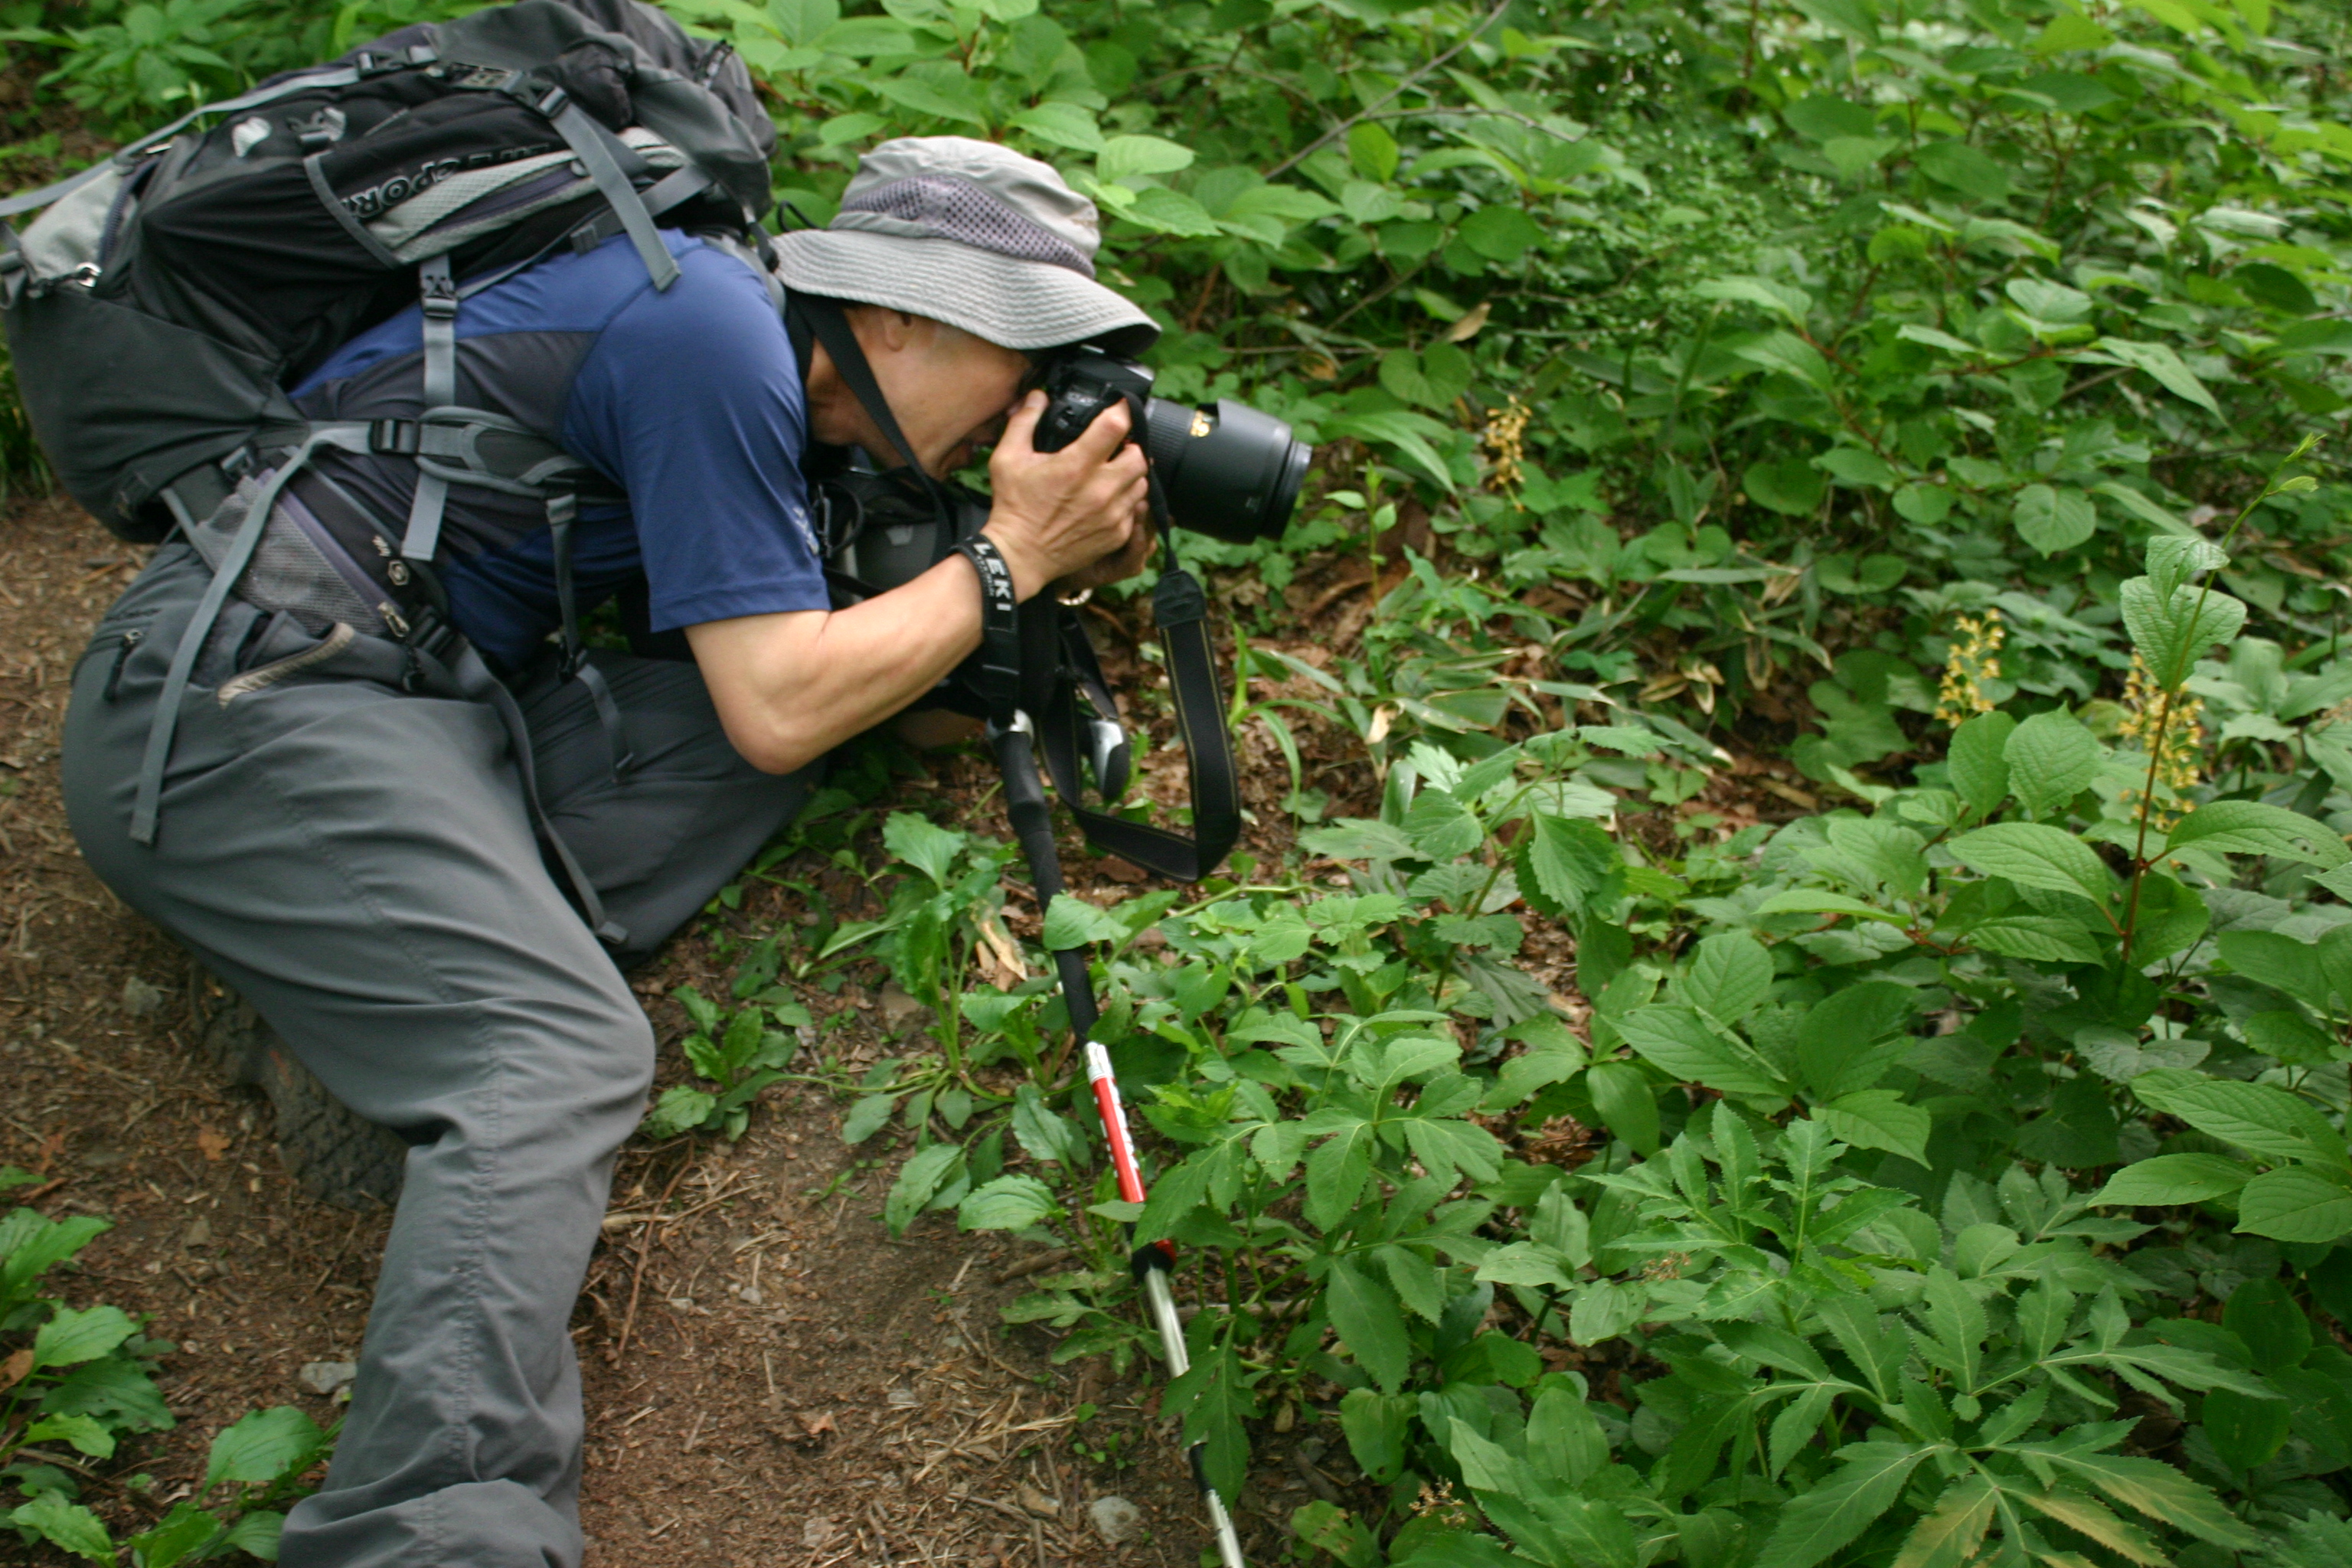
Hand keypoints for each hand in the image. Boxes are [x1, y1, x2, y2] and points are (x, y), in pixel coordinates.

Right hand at [981, 392, 1147, 599]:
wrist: (1020, 556)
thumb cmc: (1013, 507)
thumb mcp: (1007, 458)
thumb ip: (1024, 421)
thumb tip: (1038, 396)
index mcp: (1076, 465)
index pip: (1116, 426)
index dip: (1122, 410)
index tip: (1120, 407)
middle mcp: (1100, 489)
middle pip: (1139, 454)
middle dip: (1130, 446)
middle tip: (1116, 446)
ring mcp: (1112, 513)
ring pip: (1141, 481)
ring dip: (1130, 473)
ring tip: (1111, 472)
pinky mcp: (1117, 533)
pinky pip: (1135, 508)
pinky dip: (1126, 500)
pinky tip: (1107, 499)